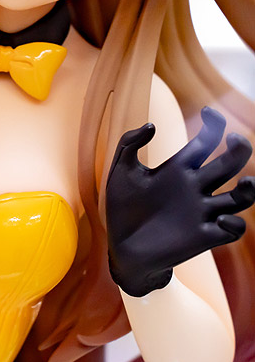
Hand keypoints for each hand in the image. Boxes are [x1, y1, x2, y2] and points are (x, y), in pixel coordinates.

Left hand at [106, 107, 254, 296]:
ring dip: (250, 189)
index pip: (206, 141)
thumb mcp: (120, 172)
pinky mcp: (202, 237)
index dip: (214, 123)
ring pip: (241, 198)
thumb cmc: (121, 209)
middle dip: (239, 148)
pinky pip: (233, 230)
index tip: (208, 112)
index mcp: (178, 169)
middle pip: (230, 163)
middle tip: (234, 139)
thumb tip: (152, 125)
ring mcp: (201, 212)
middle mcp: (195, 188)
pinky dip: (233, 223)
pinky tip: (218, 218)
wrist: (119, 248)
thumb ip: (129, 143)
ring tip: (246, 182)